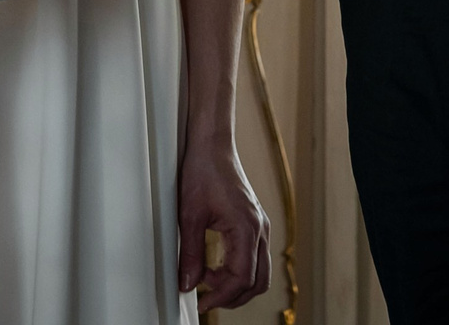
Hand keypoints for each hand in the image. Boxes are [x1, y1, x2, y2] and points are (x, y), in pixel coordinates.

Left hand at [175, 137, 268, 308]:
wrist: (213, 145)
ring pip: (259, 272)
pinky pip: (254, 257)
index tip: (203, 303)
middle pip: (257, 281)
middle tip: (206, 298)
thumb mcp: (189, 215)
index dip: (222, 297)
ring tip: (207, 279)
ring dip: (236, 283)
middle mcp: (260, 230)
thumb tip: (188, 283)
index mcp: (247, 228)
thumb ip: (189, 252)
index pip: (242, 278)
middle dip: (233, 296)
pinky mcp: (255, 223)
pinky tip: (214, 264)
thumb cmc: (203, 171)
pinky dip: (238, 269)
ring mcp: (260, 226)